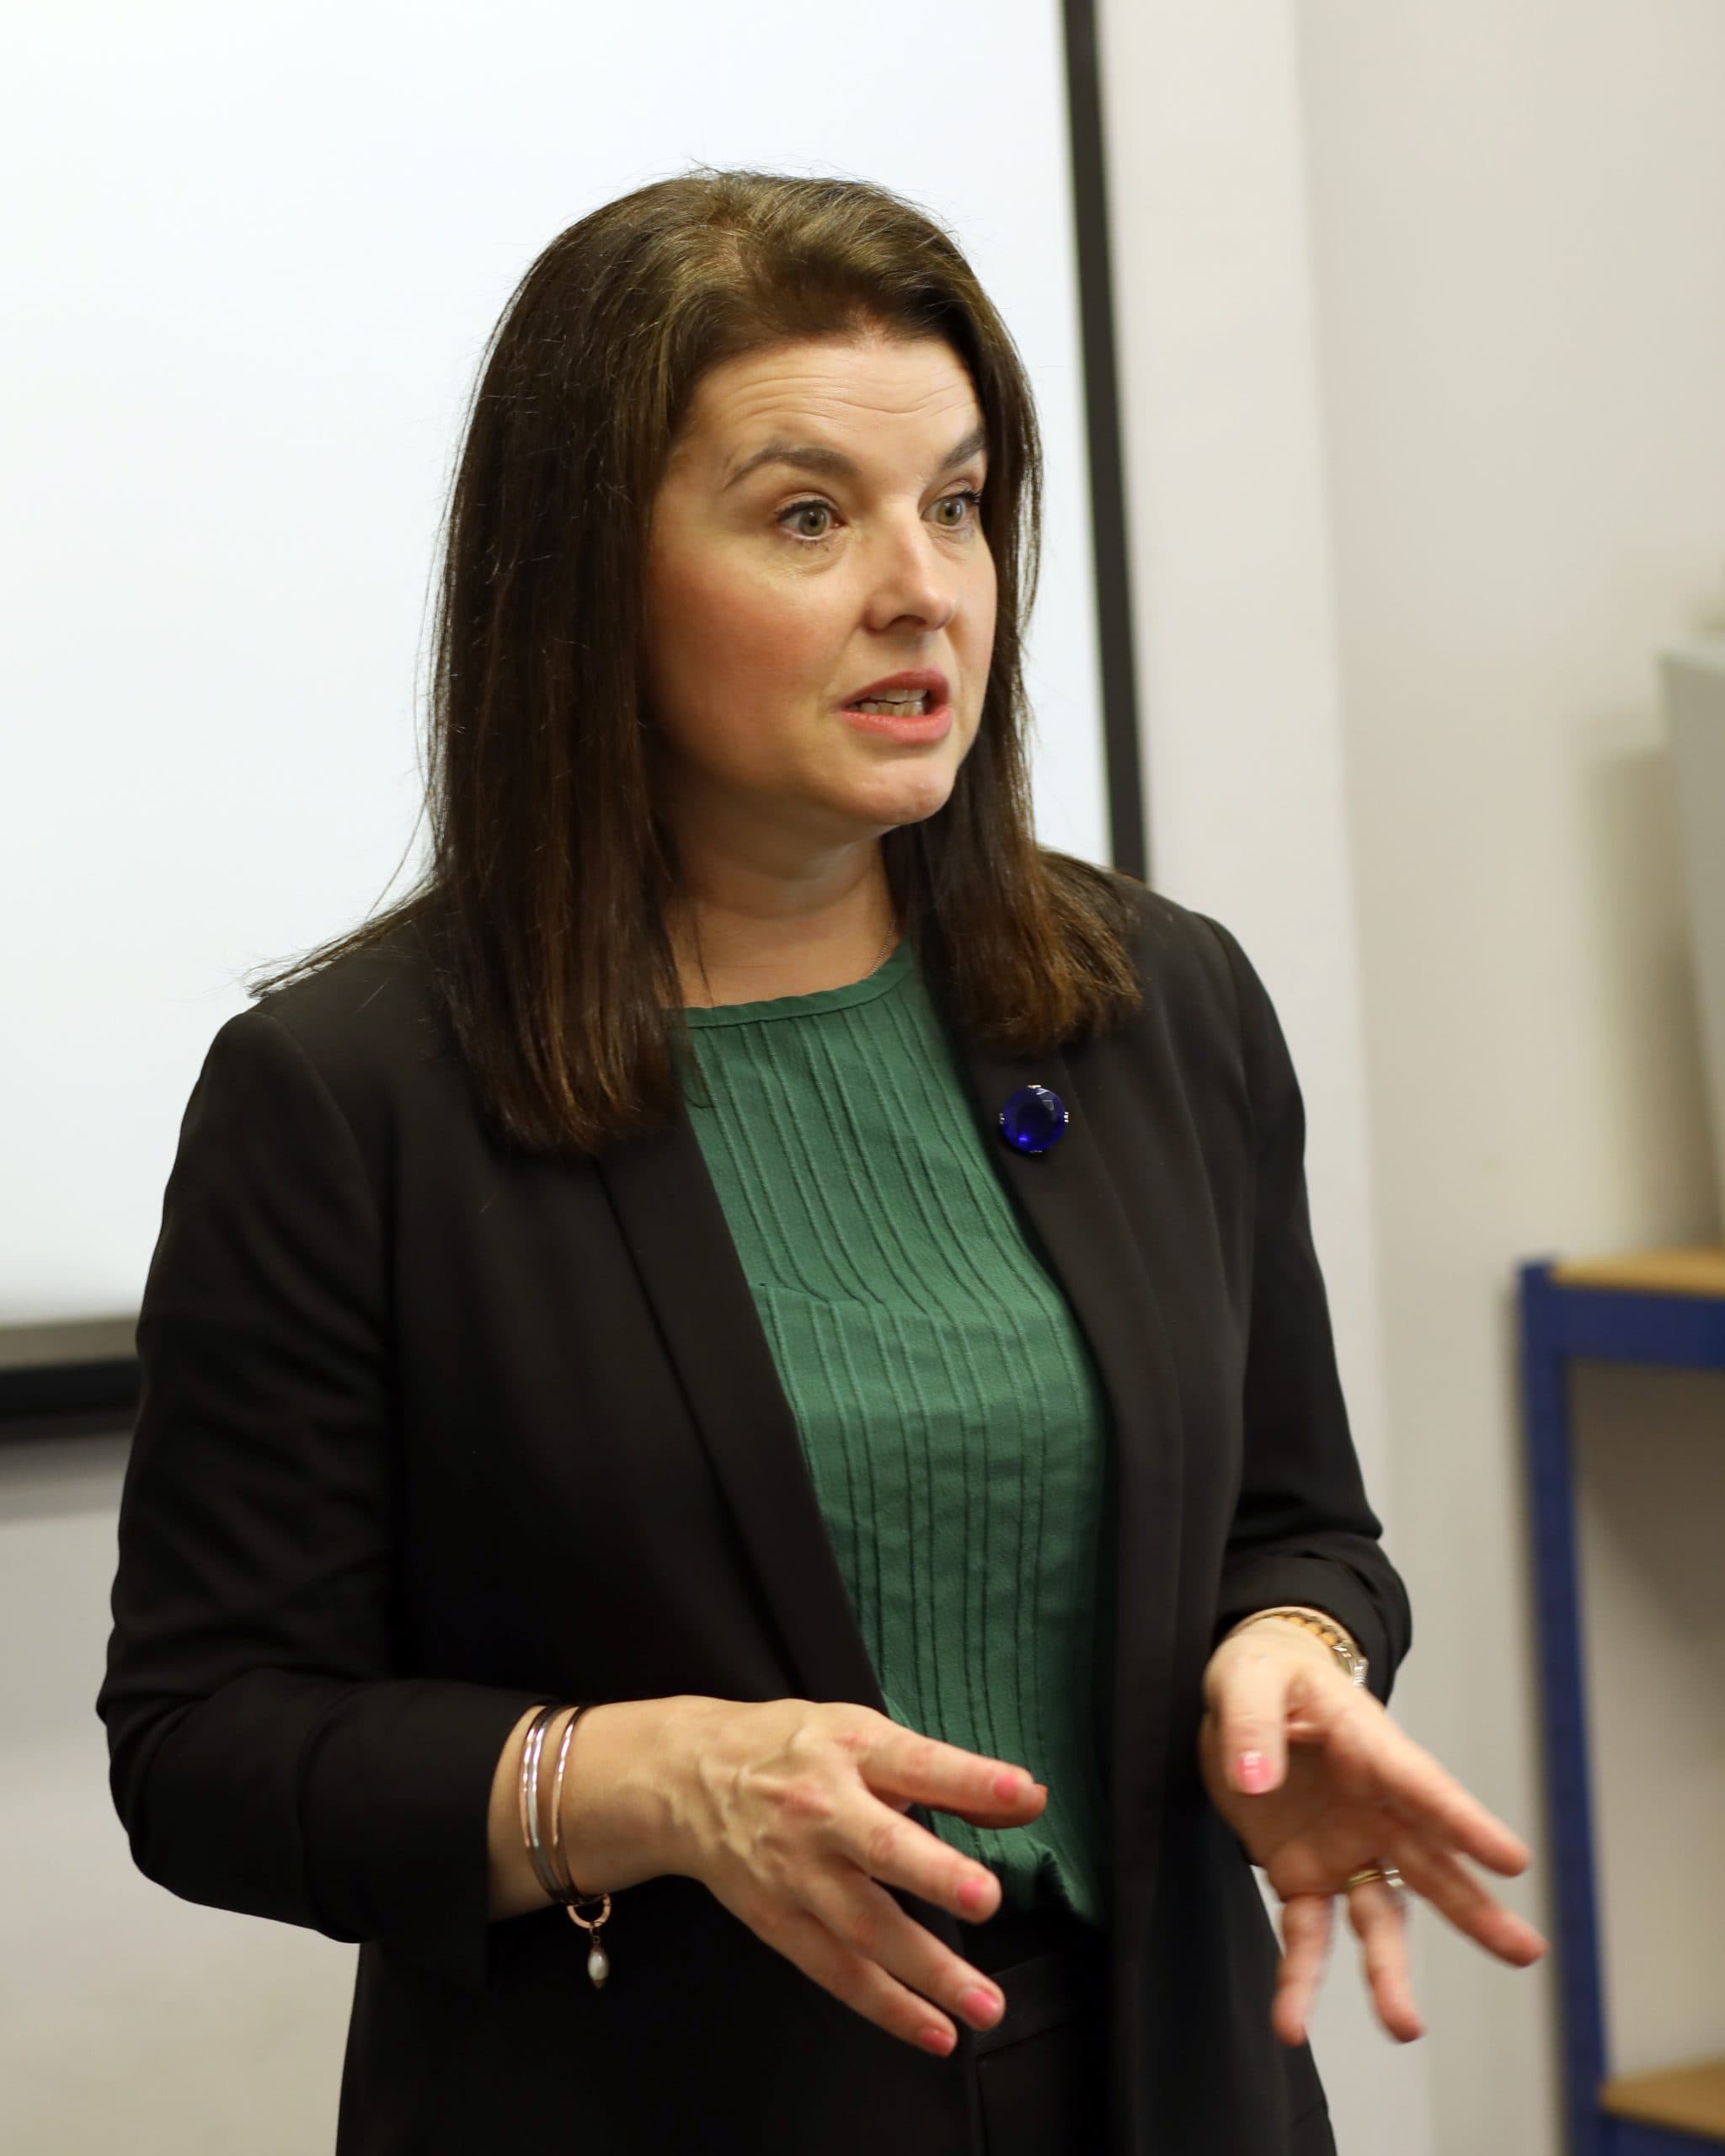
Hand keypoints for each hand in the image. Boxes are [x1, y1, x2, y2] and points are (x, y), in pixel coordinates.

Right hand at [663, 1697, 1048, 2056]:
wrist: (689, 1779)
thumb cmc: (794, 1751)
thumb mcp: (864, 1737)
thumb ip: (947, 1775)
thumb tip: (1028, 1799)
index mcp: (849, 1750)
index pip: (916, 1763)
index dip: (968, 1779)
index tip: (1021, 1792)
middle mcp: (821, 1811)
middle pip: (880, 1846)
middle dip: (935, 1875)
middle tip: (988, 1900)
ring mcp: (796, 1872)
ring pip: (863, 1926)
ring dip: (926, 1970)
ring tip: (984, 2005)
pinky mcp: (778, 1921)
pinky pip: (836, 1971)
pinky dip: (886, 2005)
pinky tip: (934, 2031)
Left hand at [1199, 1621, 1547, 2044]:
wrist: (1245, 1696)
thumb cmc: (1265, 1674)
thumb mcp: (1247, 1679)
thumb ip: (1251, 1726)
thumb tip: (1256, 1780)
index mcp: (1368, 1748)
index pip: (1422, 1786)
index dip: (1465, 1823)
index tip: (1515, 1861)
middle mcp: (1372, 1808)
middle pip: (1429, 1864)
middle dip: (1474, 1909)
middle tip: (1526, 1952)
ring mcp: (1345, 1848)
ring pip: (1380, 1917)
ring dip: (1390, 1972)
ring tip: (1405, 2026)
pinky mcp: (1304, 1877)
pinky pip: (1307, 1935)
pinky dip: (1299, 1979)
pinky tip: (1292, 2024)